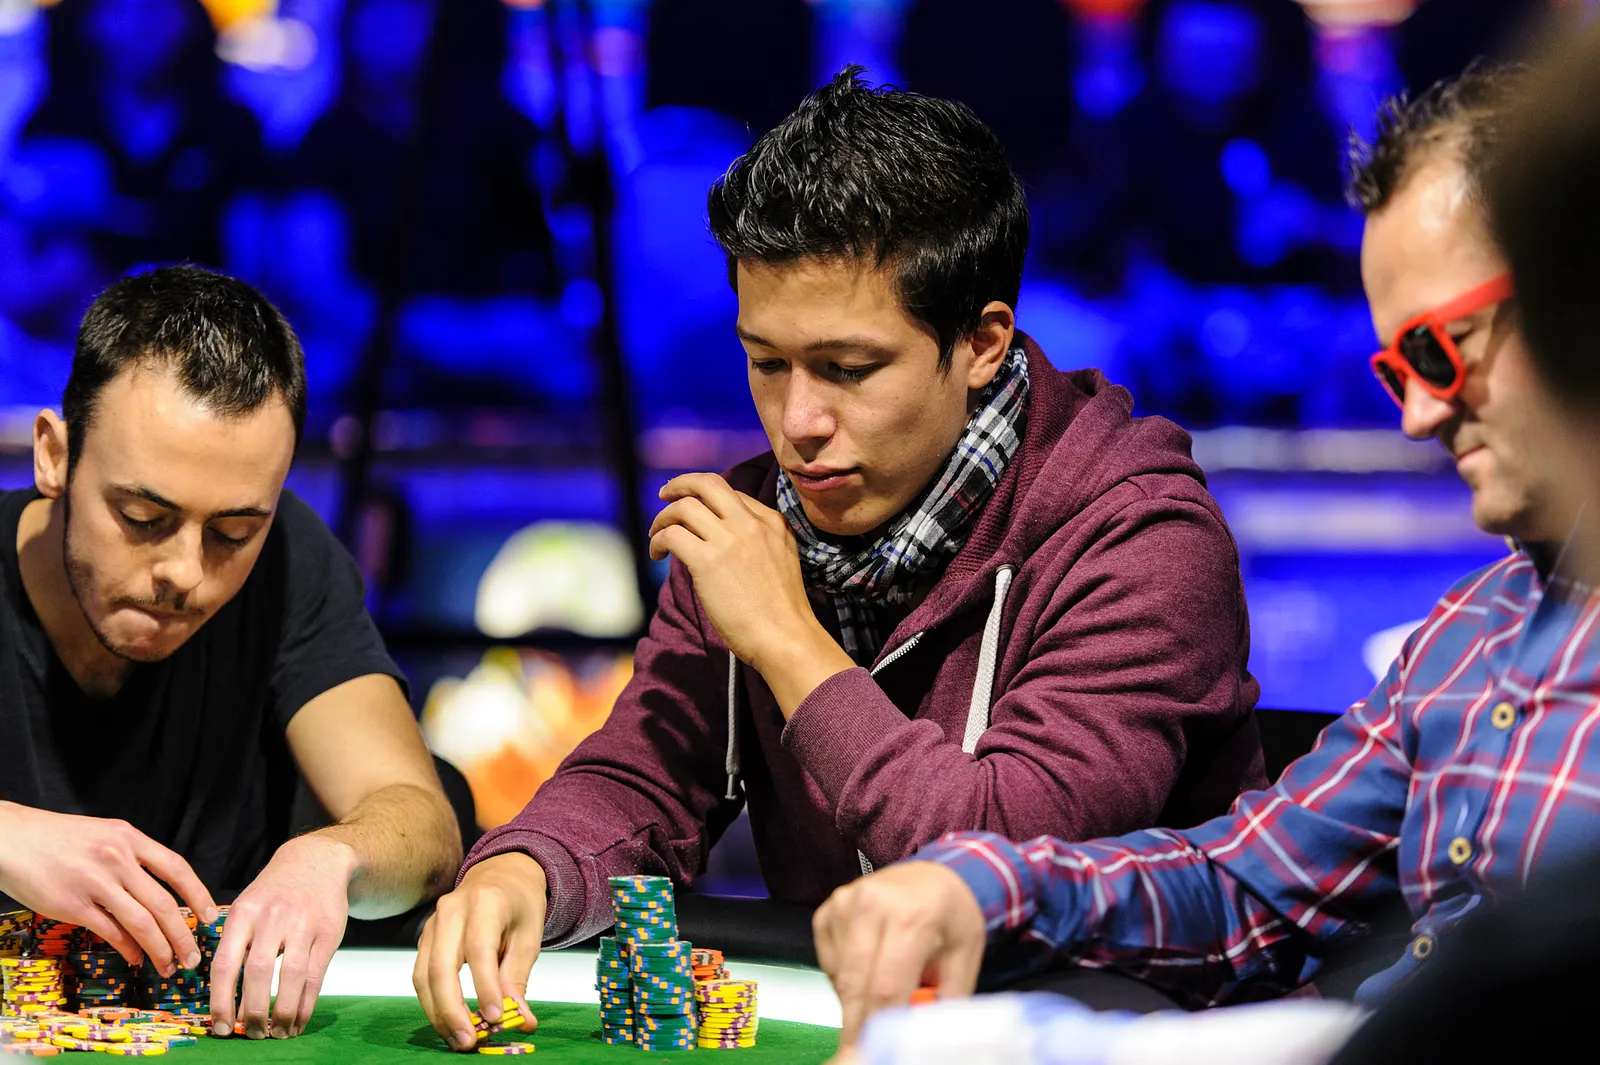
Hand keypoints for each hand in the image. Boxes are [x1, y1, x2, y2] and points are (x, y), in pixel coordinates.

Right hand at [0, 801, 214, 974]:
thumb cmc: (58, 838)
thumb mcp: (104, 835)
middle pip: (162, 904)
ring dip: (160, 949)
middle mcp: (118, 859)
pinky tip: (136, 958)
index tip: (209, 917)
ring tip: (168, 966)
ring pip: (141, 923)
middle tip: (193, 957)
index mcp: (129, 838)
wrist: (13, 839)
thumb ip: (132, 857)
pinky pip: (111, 932)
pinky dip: (128, 949)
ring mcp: (96, 883)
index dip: (197, 894)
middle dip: (182, 935)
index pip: (176, 868)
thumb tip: (158, 894)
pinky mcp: (73, 905)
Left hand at [208, 834, 354, 1039]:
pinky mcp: (329, 933)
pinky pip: (316, 976)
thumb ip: (236, 946)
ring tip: (277, 1034)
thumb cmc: (274, 894)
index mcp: (244, 913)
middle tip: (252, 1035)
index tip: (222, 1027)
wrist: (317, 861)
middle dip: (254, 1012)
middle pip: (259, 973)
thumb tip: (228, 1002)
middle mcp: (273, 917)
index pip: (226, 963)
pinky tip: (299, 1021)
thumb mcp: (247, 908)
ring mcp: (303, 924)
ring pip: (291, 977)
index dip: (221, 1000)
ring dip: (283, 1013)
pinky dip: (307, 1004)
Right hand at [414, 852, 544, 1052]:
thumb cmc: (519, 905)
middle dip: (452, 1010)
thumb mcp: (529, 936)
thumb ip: (518, 978)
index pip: (480, 950)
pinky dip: (432, 1003)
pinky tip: (449, 1022)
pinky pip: (421, 975)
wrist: (501, 874)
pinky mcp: (425, 937)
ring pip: (424, 975)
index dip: (485, 987)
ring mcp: (433, 923)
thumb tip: (521, 1020)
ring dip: (438, 1013)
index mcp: (485, 901)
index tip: (496, 1018)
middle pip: (441, 966)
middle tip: (468, 1042)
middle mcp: (452, 909)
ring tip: (458, 1039)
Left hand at [649, 474, 852, 712]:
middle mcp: (751, 523)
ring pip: (684, 507)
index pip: (731, 493)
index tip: (692, 510)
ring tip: (656, 535)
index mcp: (773, 522)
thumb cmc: (782, 612)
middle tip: (663, 495)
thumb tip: (721, 540)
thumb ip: (759, 542)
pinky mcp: (708, 561)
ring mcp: (730, 540)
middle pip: (708, 484)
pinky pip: (672, 535)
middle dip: (680, 484)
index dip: (706, 498)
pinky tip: (657, 554)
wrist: (786, 637)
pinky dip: (658, 540)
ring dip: (663, 517)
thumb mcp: (783, 560)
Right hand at [813, 861, 986, 1047]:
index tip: (869, 1051)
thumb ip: (942, 1002)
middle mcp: (873, 904)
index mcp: (913, 916)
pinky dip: (846, 977)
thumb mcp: (963, 960)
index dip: (876, 1027)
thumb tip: (920, 1039)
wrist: (935, 875)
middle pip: (855, 984)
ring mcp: (845, 903)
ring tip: (887, 984)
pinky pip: (829, 964)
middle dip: (857, 1024)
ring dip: (857, 997)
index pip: (886, 986)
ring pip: (840, 977)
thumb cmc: (951, 917)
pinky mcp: (828, 909)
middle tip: (860, 1049)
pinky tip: (870, 963)